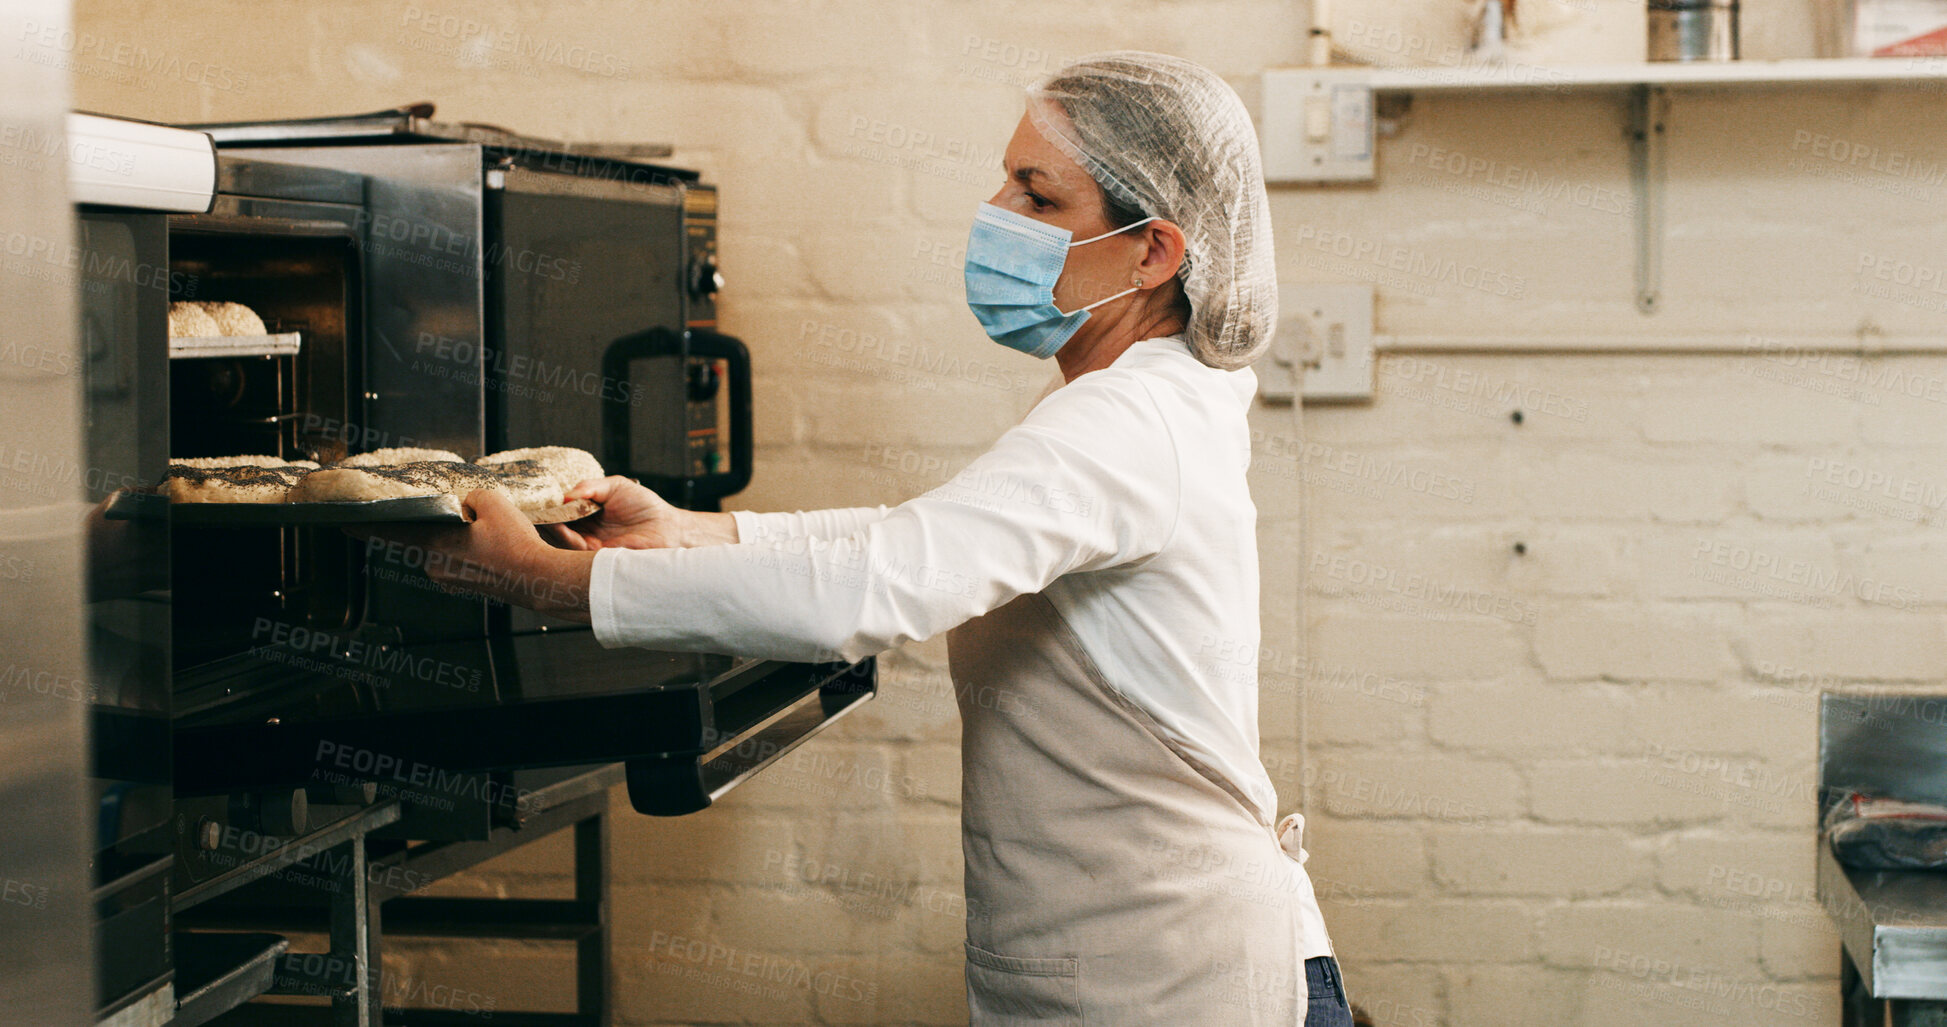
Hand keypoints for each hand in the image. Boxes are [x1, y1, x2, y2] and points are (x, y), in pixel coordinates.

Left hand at [354, 489, 592, 620]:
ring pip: (445, 549)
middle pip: (424, 538)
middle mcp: (435, 565)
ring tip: (490, 534)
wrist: (538, 578)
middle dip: (439, 526)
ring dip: (458, 539)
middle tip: (465, 518)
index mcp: (434, 544)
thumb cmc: (515, 544)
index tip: (344, 523)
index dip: (365, 526)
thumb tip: (468, 506)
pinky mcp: (467, 585)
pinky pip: (461, 561)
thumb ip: (470, 498)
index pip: (390, 531)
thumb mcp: (491, 502)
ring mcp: (450, 578)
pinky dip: (472, 552)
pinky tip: (495, 547)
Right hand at [544, 475, 693, 550]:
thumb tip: (565, 496)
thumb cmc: (645, 505)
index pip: (562, 512)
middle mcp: (585, 531)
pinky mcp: (597, 558)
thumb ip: (589, 487)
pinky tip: (564, 529)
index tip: (540, 500)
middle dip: (547, 520)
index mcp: (587, 515)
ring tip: (551, 518)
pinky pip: (576, 551)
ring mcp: (589, 546)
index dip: (550, 507)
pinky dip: (567, 540)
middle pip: (557, 528)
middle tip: (540, 511)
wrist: (668, 527)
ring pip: (562, 541)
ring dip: (555, 530)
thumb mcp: (614, 486)